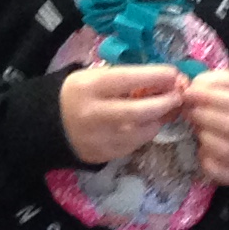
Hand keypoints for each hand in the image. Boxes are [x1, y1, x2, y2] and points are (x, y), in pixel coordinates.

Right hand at [58, 63, 184, 166]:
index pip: (129, 79)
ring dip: (159, 119)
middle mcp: (95, 114)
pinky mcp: (104, 155)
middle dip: (166, 102)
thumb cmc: (78, 94)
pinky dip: (146, 133)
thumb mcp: (93, 76)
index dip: (157, 76)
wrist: (49, 126)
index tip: (174, 74)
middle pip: (140, 111)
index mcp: (90, 87)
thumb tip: (164, 80)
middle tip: (179, 96)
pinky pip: (135, 145)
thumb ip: (125, 78)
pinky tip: (148, 123)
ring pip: (142, 132)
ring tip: (166, 109)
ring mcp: (100, 138)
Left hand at [178, 69, 228, 186]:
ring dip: (203, 136)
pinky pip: (219, 171)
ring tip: (197, 127)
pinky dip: (205, 160)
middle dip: (202, 116)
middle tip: (189, 111)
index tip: (189, 93)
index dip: (208, 97)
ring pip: (224, 150)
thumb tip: (193, 87)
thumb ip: (217, 81)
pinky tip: (203, 148)